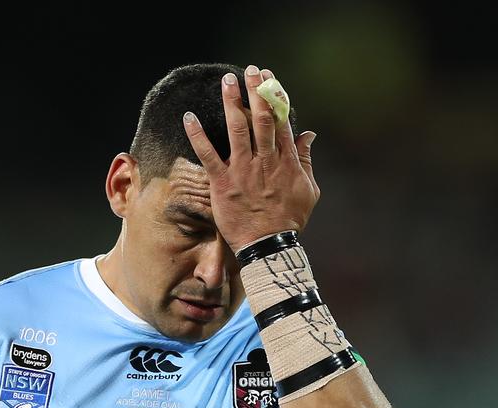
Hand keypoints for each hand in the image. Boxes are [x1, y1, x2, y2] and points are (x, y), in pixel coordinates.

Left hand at [183, 65, 319, 251]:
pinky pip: (208, 155)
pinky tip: (188, 117)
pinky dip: (197, 135)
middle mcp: (266, 160)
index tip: (270, 78)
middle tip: (250, 71)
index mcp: (286, 160)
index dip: (275, 97)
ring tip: (227, 81)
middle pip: (261, 118)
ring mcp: (243, 170)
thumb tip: (309, 134)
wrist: (269, 246)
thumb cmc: (289, 220)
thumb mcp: (309, 190)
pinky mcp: (223, 183)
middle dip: (256, 92)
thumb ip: (307, 160)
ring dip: (232, 103)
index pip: (281, 121)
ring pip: (237, 129)